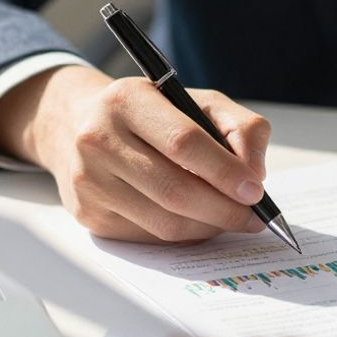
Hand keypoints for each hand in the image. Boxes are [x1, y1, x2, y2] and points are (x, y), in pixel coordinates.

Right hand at [0, 65, 270, 241]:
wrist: (80, 125)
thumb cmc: (152, 114)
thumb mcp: (198, 102)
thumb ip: (240, 128)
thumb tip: (254, 175)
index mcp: (128, 100)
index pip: (184, 142)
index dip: (225, 171)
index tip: (256, 191)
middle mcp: (99, 139)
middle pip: (175, 190)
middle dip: (224, 210)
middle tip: (254, 218)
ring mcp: (89, 180)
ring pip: (164, 222)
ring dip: (207, 227)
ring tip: (230, 219)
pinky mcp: (88, 214)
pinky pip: (149, 237)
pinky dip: (183, 235)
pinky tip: (197, 221)